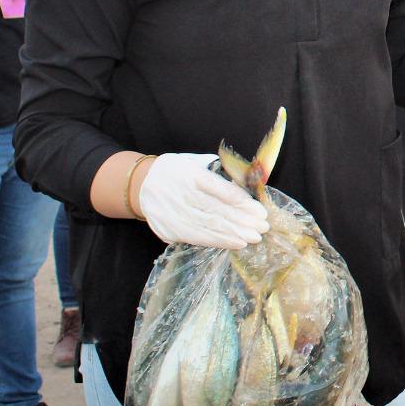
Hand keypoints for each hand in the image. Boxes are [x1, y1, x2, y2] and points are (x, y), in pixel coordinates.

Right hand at [138, 153, 269, 249]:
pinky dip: (219, 241)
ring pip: (208, 226)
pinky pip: (198, 237)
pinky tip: (236, 243)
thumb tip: (247, 183)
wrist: (141, 183)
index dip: (241, 202)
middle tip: (263, 227)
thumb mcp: (196, 163)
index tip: (260, 211)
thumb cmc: (178, 171)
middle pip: (216, 210)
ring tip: (254, 237)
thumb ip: (219, 172)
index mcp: (189, 174)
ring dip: (234, 234)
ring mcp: (173, 213)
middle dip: (243, 221)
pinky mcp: (169, 228)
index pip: (218, 189)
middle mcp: (181, 194)